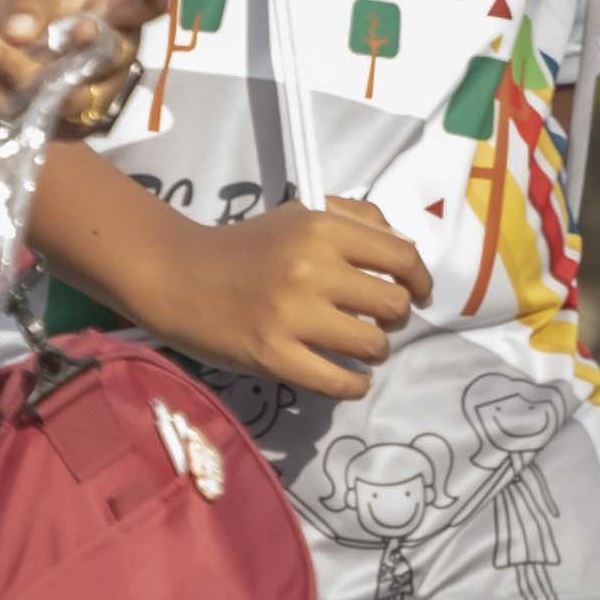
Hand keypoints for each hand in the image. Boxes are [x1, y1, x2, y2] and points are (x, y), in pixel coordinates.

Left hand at [0, 0, 156, 129]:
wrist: (37, 28)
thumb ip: (33, 1)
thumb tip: (17, 32)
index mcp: (121, 14)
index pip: (147, 6)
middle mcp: (117, 59)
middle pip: (104, 65)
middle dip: (66, 54)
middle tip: (14, 35)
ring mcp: (94, 94)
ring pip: (68, 101)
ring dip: (21, 77)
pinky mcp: (65, 120)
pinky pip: (34, 117)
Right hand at [141, 198, 433, 398]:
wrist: (178, 275)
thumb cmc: (246, 246)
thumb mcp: (300, 213)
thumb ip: (355, 220)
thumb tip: (406, 252)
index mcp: (321, 228)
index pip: (402, 256)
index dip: (421, 279)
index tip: (419, 293)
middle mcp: (312, 268)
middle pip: (394, 304)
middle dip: (396, 317)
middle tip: (380, 321)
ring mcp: (292, 316)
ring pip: (373, 345)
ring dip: (376, 351)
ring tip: (361, 348)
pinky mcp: (275, 357)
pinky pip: (340, 382)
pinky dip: (355, 385)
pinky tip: (351, 379)